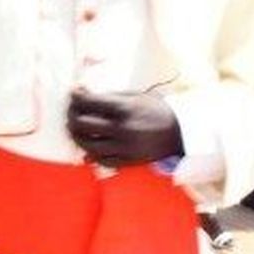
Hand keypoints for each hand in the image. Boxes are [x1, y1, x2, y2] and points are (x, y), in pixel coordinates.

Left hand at [67, 88, 183, 167]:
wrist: (182, 132)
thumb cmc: (156, 109)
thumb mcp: (134, 96)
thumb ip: (108, 97)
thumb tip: (82, 94)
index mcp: (124, 109)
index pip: (88, 102)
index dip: (76, 96)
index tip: (74, 92)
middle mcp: (122, 129)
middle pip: (82, 124)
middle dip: (71, 115)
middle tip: (71, 110)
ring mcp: (124, 147)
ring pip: (87, 143)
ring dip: (76, 135)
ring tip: (75, 128)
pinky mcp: (128, 161)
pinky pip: (101, 159)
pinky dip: (91, 152)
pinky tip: (88, 145)